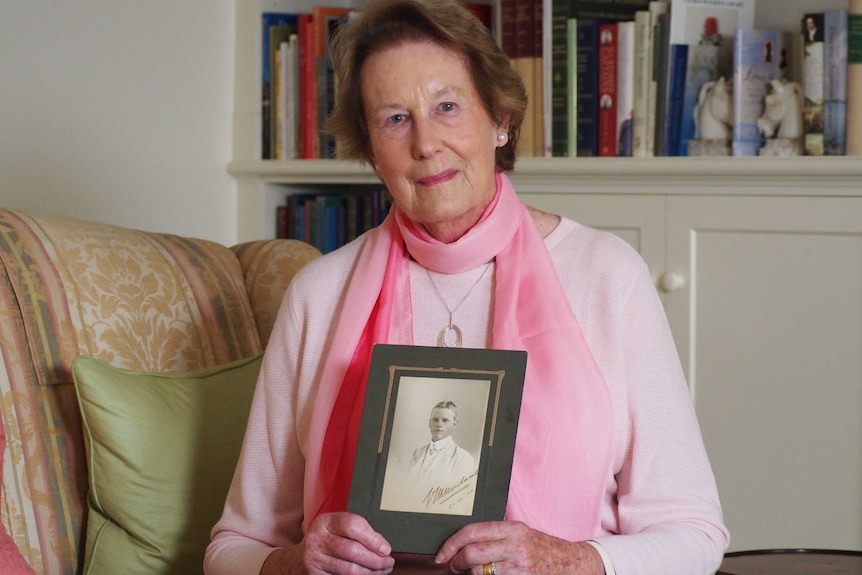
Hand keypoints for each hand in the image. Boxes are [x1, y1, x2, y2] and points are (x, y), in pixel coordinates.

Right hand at [261, 512, 394, 574]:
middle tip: (389, 562)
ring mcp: (314, 559)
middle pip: (352, 550)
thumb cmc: (326, 540)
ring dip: (371, 572)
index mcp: (325, 521)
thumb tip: (382, 547)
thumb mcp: (336, 528)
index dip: (372, 538)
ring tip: (383, 570)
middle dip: (375, 559)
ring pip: (349, 569)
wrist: (297, 559)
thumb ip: (357, 531)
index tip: (386, 549)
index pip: (352, 525)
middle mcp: (317, 539)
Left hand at [434, 521, 603, 574]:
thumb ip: (496, 534)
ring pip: (479, 572)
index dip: (452, 544)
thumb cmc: (542, 548)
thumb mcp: (520, 533)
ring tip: (468, 574)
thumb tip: (464, 542)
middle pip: (472, 553)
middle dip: (456, 562)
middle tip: (452, 566)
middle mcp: (515, 546)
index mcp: (512, 529)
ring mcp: (519, 566)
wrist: (571, 564)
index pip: (472, 532)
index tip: (442, 554)